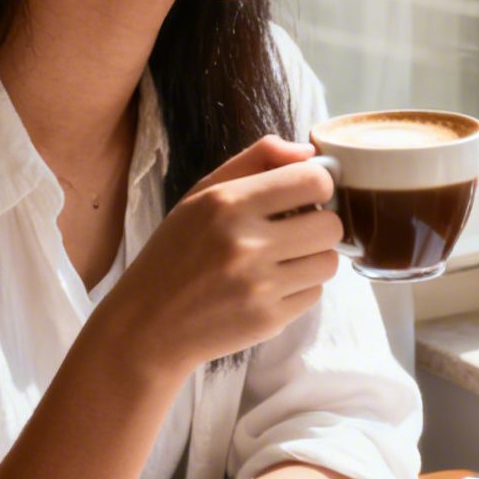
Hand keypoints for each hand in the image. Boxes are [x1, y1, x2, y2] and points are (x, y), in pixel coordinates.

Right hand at [97, 136, 343, 374]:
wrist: (147, 325)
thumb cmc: (176, 252)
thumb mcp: (201, 194)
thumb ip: (256, 160)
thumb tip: (309, 152)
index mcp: (228, 203)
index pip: (314, 180)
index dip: (317, 185)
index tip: (304, 195)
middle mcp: (246, 243)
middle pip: (331, 225)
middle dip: (319, 224)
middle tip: (294, 231)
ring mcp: (259, 286)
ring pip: (329, 261)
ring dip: (313, 258)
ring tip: (283, 259)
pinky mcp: (268, 320)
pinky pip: (315, 294)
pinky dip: (300, 289)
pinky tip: (270, 286)